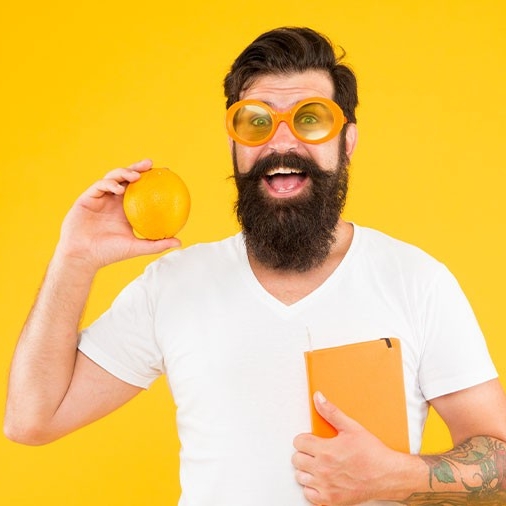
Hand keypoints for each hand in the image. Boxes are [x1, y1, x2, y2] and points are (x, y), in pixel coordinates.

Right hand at [56, 159, 180, 270]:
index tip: (165, 173)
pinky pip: (100, 186)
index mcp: (126, 209)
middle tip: (150, 164)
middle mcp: (114, 201)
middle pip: (127, 179)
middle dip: (138, 168)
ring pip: (113, 178)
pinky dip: (109, 184)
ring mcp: (100, 198)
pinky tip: (118, 188)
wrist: (83, 256)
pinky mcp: (87, 198)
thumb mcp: (136, 247)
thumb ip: (157, 244)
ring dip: (124, 173)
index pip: (140, 189)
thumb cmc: (109, 253)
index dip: (151, 180)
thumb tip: (180, 242)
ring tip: (135, 175)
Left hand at [292, 392, 411, 504]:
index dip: (304, 439)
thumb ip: (331, 412)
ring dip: (307, 471)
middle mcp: (323, 469)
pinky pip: (309, 495)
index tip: (311, 440)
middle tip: (316, 452)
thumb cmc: (372, 453)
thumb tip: (318, 398)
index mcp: (326, 450)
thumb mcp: (351, 427)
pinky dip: (313, 488)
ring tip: (319, 465)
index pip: (298, 442)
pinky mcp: (331, 500)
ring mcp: (326, 486)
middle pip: (296, 459)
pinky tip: (322, 480)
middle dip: (304, 453)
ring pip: (300, 477)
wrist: (388, 475)